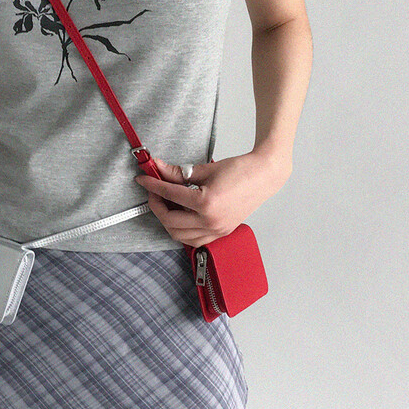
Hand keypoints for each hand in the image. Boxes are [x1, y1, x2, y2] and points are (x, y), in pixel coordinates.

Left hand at [134, 150, 291, 244]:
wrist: (264, 176)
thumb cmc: (241, 170)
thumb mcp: (205, 169)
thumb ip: (178, 173)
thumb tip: (159, 168)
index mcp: (206, 203)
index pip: (170, 195)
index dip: (153, 186)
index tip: (144, 179)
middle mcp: (211, 221)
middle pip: (170, 221)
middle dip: (157, 206)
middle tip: (154, 191)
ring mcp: (217, 230)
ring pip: (180, 236)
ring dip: (168, 221)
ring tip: (166, 204)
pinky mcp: (221, 232)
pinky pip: (194, 240)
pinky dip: (182, 231)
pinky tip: (181, 216)